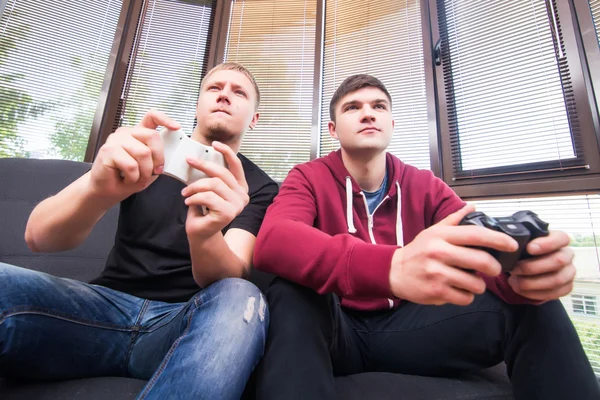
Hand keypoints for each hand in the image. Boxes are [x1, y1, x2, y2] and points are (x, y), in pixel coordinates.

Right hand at [88, 109, 179, 200]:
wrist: (106, 191)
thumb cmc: (127, 179)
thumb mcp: (149, 168)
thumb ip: (157, 158)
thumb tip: (167, 157)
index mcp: (137, 134)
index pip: (151, 117)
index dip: (165, 119)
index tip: (176, 127)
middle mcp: (126, 133)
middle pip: (152, 136)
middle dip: (158, 158)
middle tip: (154, 172)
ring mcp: (116, 140)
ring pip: (143, 153)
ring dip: (144, 172)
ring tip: (137, 178)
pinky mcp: (108, 151)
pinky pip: (131, 165)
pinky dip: (133, 177)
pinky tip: (126, 178)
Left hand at [181, 141, 248, 239]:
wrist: (201, 233)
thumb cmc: (203, 211)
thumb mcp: (208, 189)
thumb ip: (211, 176)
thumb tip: (200, 157)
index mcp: (240, 187)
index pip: (236, 165)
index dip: (226, 152)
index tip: (213, 144)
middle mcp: (242, 196)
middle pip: (222, 173)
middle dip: (202, 165)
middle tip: (188, 162)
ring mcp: (237, 205)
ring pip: (213, 184)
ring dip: (194, 187)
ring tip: (185, 193)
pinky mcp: (228, 213)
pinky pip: (207, 197)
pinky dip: (194, 198)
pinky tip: (188, 202)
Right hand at [389, 204, 518, 305]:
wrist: (394, 271)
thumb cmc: (418, 251)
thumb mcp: (433, 232)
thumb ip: (454, 220)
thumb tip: (472, 207)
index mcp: (441, 236)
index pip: (476, 235)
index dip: (499, 240)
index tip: (512, 245)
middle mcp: (439, 253)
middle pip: (481, 261)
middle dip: (494, 268)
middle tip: (494, 269)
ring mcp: (437, 273)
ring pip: (476, 284)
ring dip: (479, 285)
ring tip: (470, 281)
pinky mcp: (436, 291)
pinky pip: (465, 298)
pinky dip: (467, 296)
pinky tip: (459, 290)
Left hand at [507, 231, 574, 300]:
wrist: (525, 268)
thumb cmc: (524, 252)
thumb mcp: (522, 243)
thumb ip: (520, 240)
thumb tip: (509, 241)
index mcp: (559, 240)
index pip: (562, 238)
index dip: (547, 244)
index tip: (529, 248)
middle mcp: (567, 255)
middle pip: (559, 261)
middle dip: (533, 267)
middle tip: (514, 269)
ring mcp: (569, 272)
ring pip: (557, 279)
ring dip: (532, 282)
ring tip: (514, 281)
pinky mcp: (565, 287)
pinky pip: (554, 293)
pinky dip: (534, 293)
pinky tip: (520, 289)